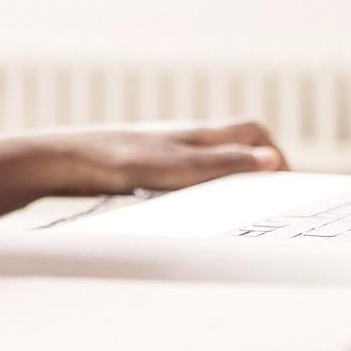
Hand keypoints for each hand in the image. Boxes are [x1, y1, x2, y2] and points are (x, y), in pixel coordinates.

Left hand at [0, 120, 288, 223]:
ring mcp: (164, 154)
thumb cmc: (116, 159)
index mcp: (197, 134)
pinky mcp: (145, 172)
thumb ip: (221, 166)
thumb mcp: (175, 168)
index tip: (287, 185)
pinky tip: (192, 217)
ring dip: (229, 185)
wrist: (63, 161)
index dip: (275, 154)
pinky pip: (186, 181)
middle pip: (234, 148)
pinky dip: (201, 195)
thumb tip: (272, 161)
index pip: (251, 133)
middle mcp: (184, 140)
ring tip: (237, 217)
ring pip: (210, 165)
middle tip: (268, 205)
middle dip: (256, 171)